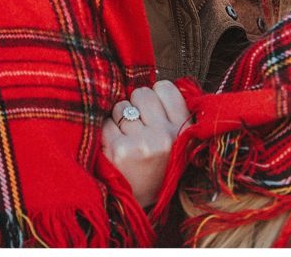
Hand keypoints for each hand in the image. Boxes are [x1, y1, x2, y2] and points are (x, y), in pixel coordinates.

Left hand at [101, 80, 190, 207]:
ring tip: (126, 139)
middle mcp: (166, 135)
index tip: (152, 112)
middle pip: (141, 93)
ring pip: (121, 106)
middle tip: (137, 128)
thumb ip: (170, 113)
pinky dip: (106, 132)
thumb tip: (152, 82)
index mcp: (184, 130)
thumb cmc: (155, 169)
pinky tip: (114, 146)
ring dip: (119, 119)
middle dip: (135, 106)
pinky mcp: (120, 150)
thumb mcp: (176, 142)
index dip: (154, 97)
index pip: (165, 88)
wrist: (138, 208)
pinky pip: (106, 122)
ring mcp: (143, 142)